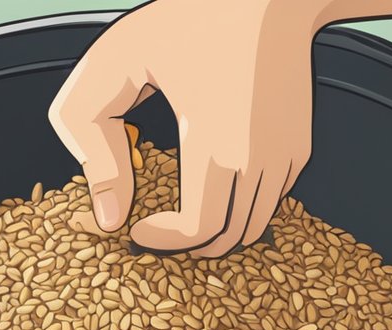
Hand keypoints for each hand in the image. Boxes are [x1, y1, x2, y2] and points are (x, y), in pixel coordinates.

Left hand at [49, 0, 320, 257]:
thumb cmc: (184, 20)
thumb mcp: (111, 67)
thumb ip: (92, 143)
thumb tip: (110, 216)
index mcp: (215, 143)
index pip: (197, 230)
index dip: (162, 242)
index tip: (136, 230)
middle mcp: (260, 158)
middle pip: (227, 238)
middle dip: (186, 246)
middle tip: (154, 229)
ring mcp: (286, 155)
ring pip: (253, 226)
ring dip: (217, 233)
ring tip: (180, 217)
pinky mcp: (299, 148)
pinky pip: (271, 201)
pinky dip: (242, 210)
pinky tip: (212, 190)